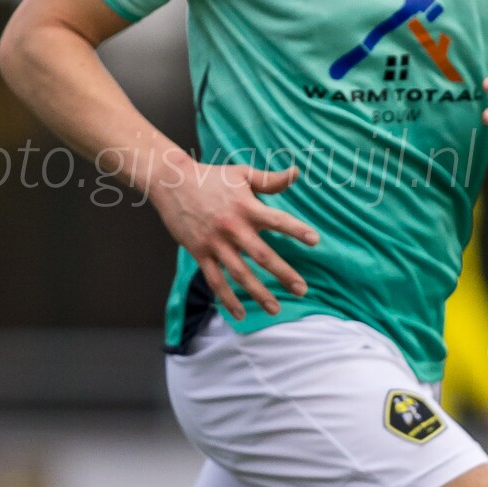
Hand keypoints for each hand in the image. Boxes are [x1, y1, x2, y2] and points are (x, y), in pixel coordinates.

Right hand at [150, 159, 319, 319]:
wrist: (172, 183)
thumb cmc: (212, 177)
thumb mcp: (242, 174)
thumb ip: (270, 180)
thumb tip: (296, 173)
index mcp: (246, 206)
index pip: (277, 220)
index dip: (296, 230)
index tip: (315, 241)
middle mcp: (232, 227)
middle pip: (262, 255)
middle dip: (283, 273)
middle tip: (302, 289)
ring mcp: (215, 242)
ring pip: (240, 273)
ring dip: (258, 293)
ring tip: (275, 308)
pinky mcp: (200, 253)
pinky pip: (215, 280)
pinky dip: (227, 298)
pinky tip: (239, 313)